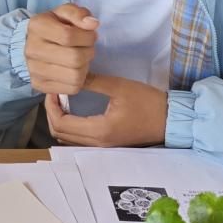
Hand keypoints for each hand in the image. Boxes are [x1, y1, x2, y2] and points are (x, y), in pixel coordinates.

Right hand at [25, 4, 99, 95]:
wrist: (31, 43)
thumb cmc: (53, 26)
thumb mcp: (64, 13)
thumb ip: (79, 14)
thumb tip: (93, 24)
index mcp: (37, 26)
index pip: (69, 36)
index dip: (87, 37)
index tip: (91, 35)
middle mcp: (32, 49)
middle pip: (74, 58)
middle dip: (89, 52)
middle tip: (87, 48)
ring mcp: (34, 70)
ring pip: (75, 76)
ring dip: (86, 67)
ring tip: (82, 59)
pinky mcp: (39, 85)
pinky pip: (71, 89)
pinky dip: (80, 80)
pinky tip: (75, 70)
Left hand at [45, 73, 167, 147]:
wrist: (171, 120)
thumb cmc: (148, 103)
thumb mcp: (120, 87)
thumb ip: (94, 82)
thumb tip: (72, 75)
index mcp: (99, 130)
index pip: (61, 123)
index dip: (51, 106)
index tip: (53, 89)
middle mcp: (98, 143)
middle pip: (61, 134)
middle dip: (52, 113)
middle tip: (56, 93)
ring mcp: (103, 147)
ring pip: (69, 138)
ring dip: (61, 120)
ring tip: (63, 99)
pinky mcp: (107, 144)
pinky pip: (79, 139)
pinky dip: (71, 126)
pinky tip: (75, 109)